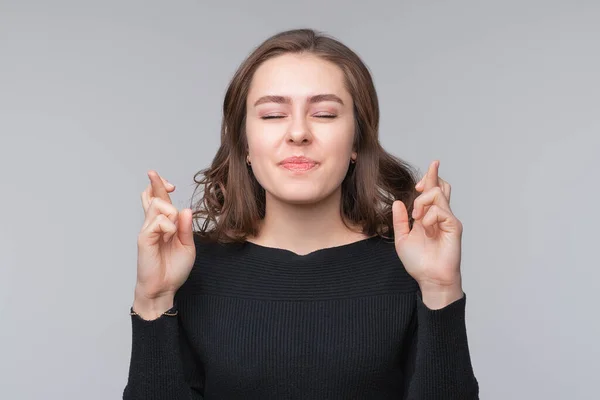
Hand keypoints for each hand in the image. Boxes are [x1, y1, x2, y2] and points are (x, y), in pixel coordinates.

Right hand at [134, 170, 195, 317]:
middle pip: (153, 196)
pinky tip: (168, 238)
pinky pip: (158, 221)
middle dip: (157, 183)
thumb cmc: (173, 268)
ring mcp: (147, 230)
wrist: (164, 287)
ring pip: (158, 205)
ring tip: (172, 232)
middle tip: (162, 179)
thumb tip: (185, 209)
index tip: (170, 184)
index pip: (159, 200)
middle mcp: (153, 224)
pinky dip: (168, 227)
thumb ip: (186, 228)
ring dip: (170, 213)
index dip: (160, 187)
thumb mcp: (187, 246)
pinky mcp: (144, 237)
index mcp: (164, 225)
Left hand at [392, 160, 462, 307]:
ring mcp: (448, 220)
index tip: (432, 165)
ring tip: (417, 218)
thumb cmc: (418, 262)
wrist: (430, 278)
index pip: (432, 192)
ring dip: (422, 203)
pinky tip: (427, 230)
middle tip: (418, 186)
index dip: (431, 177)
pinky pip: (440, 211)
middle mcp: (439, 216)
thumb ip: (400, 220)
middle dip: (430, 179)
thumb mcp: (401, 238)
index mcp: (427, 217)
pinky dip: (429, 218)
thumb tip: (398, 202)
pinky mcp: (454, 226)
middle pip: (440, 187)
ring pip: (437, 195)